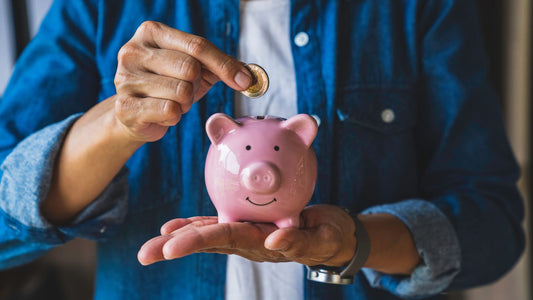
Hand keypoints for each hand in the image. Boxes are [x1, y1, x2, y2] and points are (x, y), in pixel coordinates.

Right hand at [113, 21, 251, 141]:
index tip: (244, 81)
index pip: (198, 46)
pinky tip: (162, 114)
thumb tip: (249, 76)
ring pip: (180, 91)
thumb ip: (221, 65)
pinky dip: (174, 117)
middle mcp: (133, 51)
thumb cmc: (168, 86)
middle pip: (189, 68)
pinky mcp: (124, 106)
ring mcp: (124, 78)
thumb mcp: (195, 69)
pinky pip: (169, 111)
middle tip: (185, 91)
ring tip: (171, 102)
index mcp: (151, 32)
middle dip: (195, 85)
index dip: (224, 65)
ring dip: (184, 103)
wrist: (134, 115)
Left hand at [137, 205, 356, 266]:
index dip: (195, 241)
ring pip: (207, 234)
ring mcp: (245, 235)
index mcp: (260, 243)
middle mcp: (247, 241)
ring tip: (152, 242)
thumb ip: (299, 242)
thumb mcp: (321, 240)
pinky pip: (217, 225)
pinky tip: (174, 227)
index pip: (224, 240)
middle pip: (206, 240)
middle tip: (144, 254)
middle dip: (174, 246)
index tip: (168, 249)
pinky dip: (195, 225)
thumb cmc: (329, 237)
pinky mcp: (247, 226)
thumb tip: (273, 242)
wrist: (331, 236)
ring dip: (178, 238)